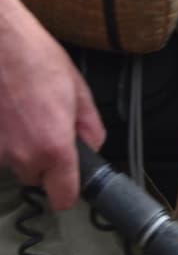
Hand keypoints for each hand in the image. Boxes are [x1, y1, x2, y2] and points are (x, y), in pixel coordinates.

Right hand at [0, 0, 103, 209]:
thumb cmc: (33, 57)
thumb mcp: (77, 89)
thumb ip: (89, 126)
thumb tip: (92, 147)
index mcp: (54, 147)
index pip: (64, 198)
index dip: (68, 189)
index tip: (69, 178)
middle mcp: (22, 155)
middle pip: (36, 177)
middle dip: (42, 158)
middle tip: (43, 124)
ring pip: (13, 161)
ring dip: (19, 144)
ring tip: (21, 110)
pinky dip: (2, 133)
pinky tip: (5, 109)